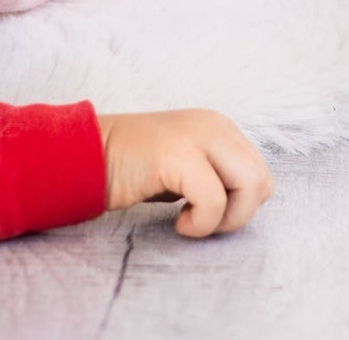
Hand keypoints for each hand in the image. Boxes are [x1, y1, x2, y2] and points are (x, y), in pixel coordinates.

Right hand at [97, 108, 273, 237]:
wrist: (86, 157)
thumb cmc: (134, 170)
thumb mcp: (185, 169)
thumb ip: (216, 175)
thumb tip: (247, 201)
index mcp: (220, 127)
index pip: (261, 174)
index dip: (239, 205)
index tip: (205, 211)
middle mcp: (214, 125)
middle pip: (262, 180)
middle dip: (238, 214)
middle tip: (201, 221)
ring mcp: (198, 134)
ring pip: (251, 185)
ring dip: (224, 219)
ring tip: (190, 220)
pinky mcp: (178, 153)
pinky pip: (214, 200)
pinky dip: (201, 223)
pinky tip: (178, 222)